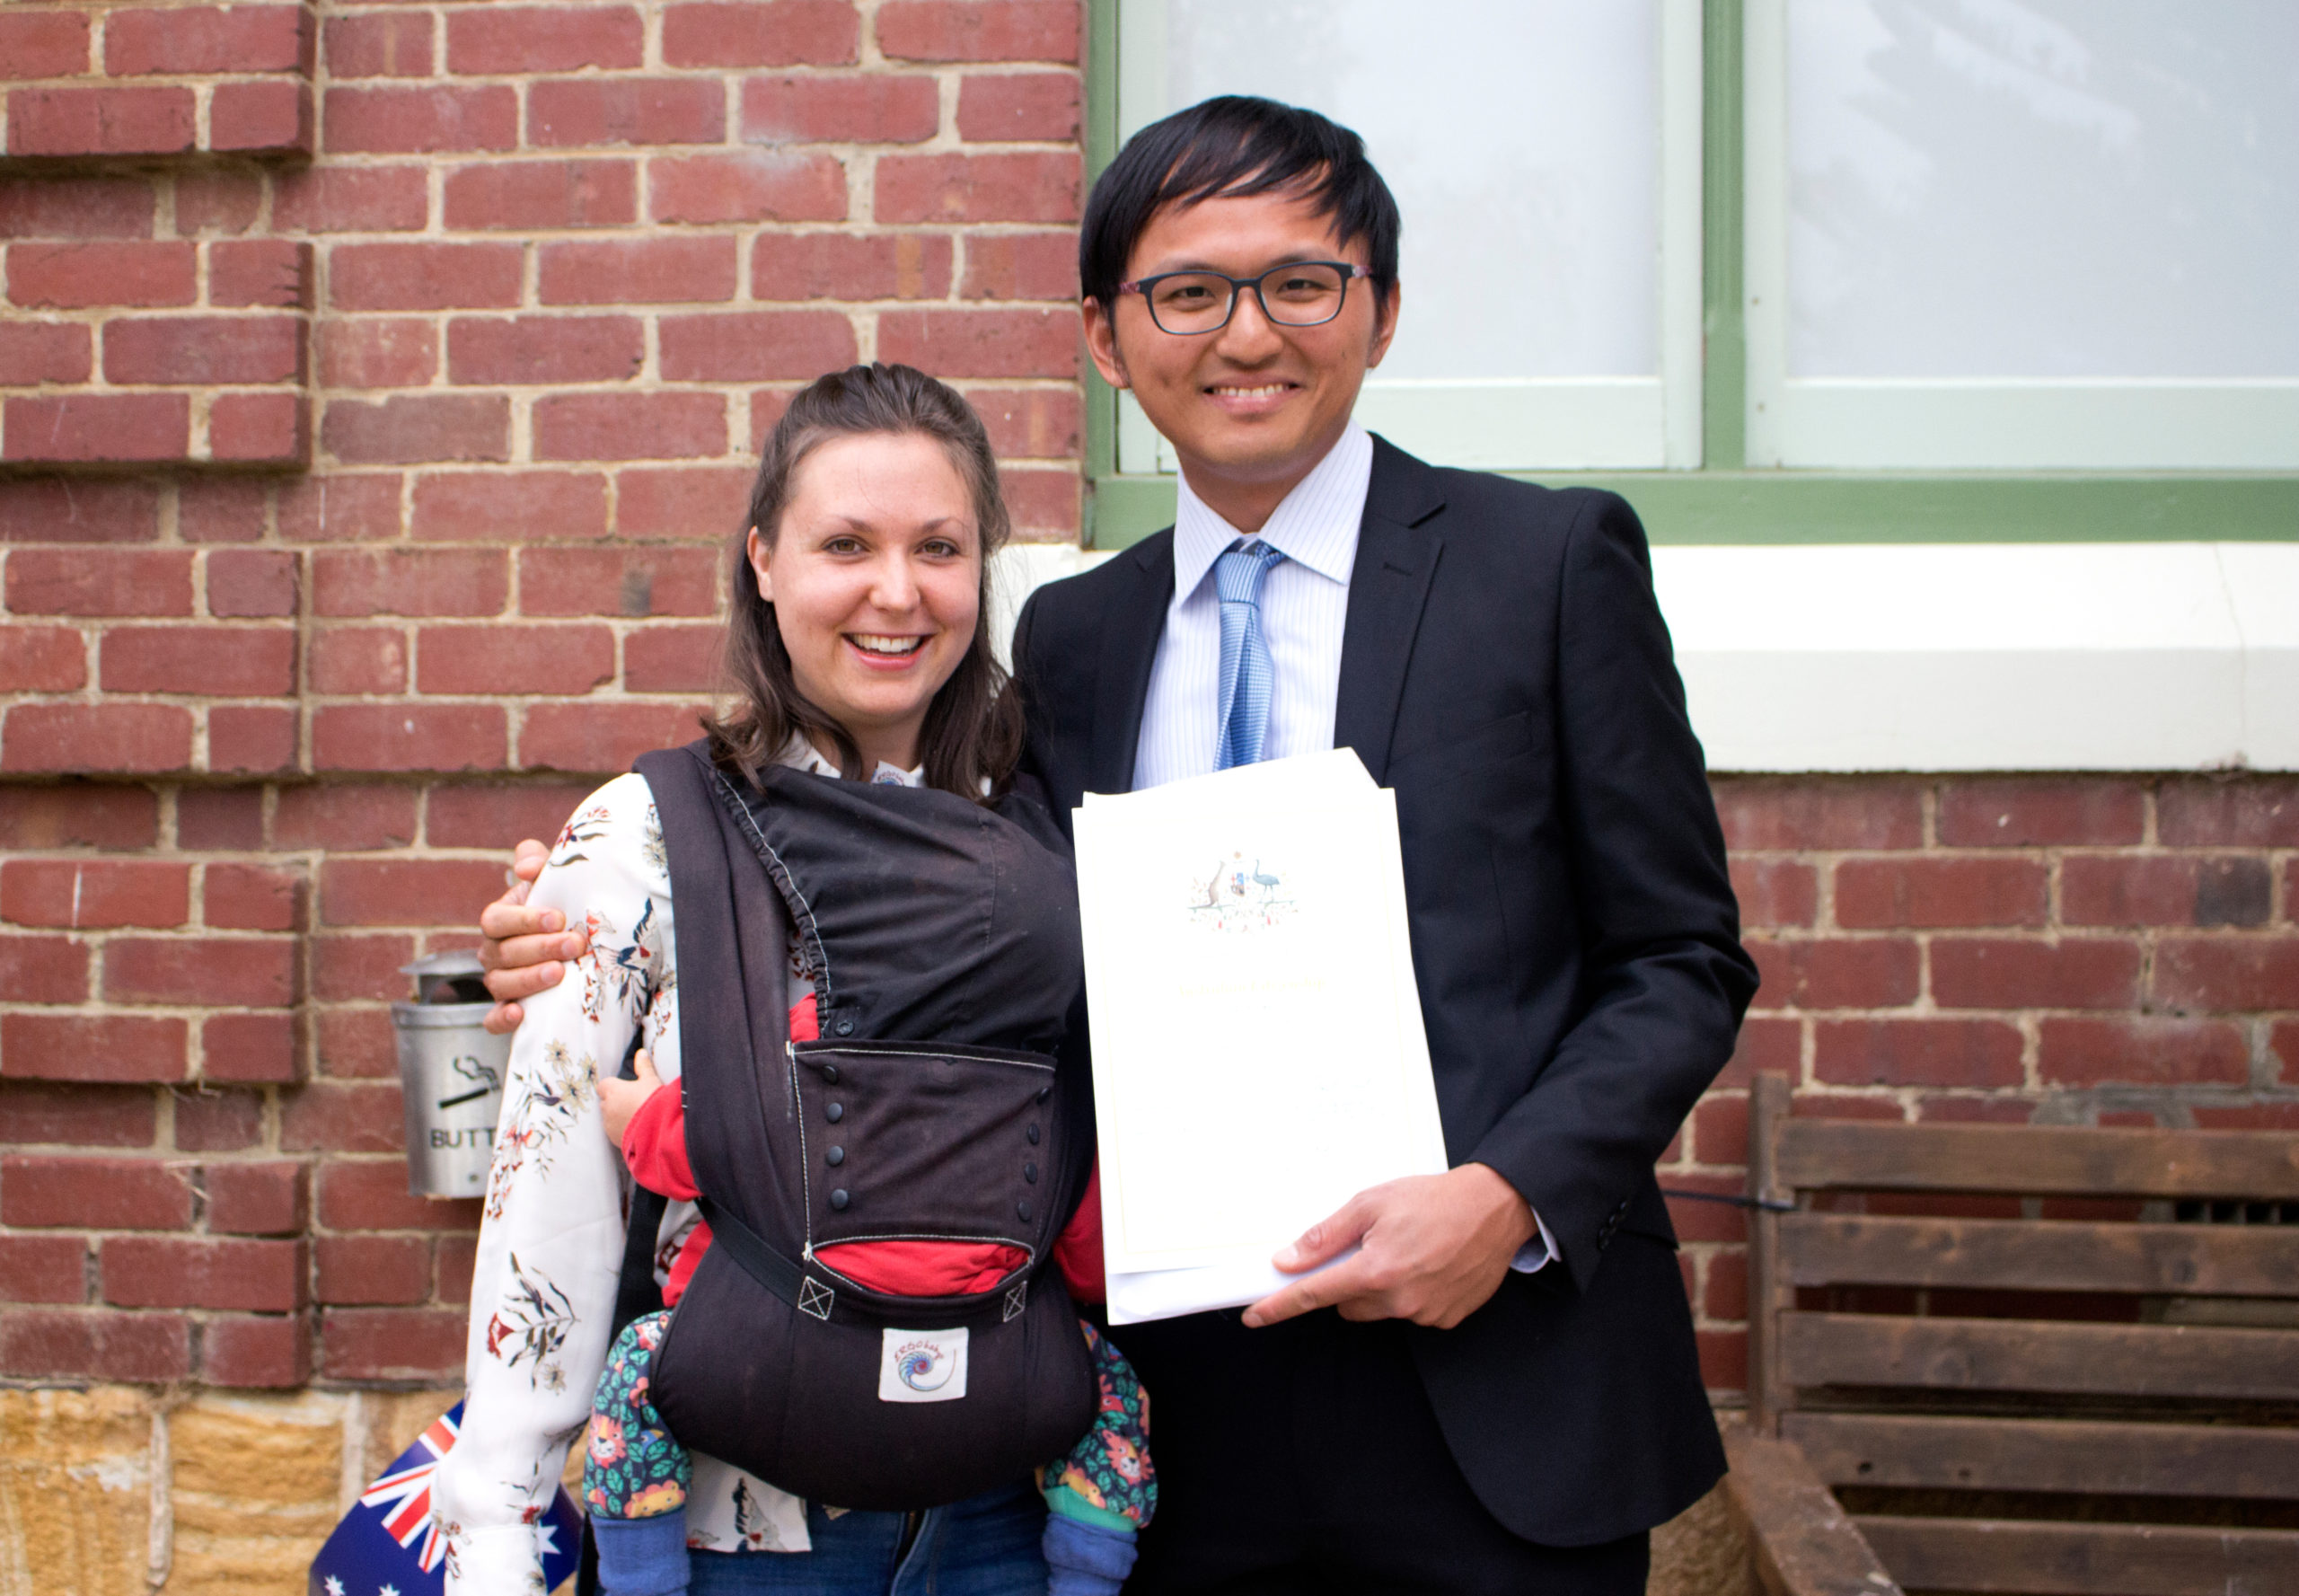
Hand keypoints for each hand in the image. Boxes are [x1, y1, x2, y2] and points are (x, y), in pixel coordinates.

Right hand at [478, 839, 587, 1034]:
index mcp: (500, 920)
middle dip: (540, 948)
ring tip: (559, 974)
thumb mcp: (554, 882)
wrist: (583, 949)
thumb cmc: (566, 909)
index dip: (524, 920)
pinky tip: (520, 1014)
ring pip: (500, 984)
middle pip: (503, 953)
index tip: (558, 918)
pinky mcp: (508, 1011)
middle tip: (574, 945)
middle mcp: (494, 952)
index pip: (496, 920)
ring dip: (528, 980)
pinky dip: (502, 1019)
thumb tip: (525, 866)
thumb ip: (540, 864)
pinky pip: (493, 1020)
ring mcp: (499, 982)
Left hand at [597, 1050, 661, 1152]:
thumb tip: (641, 1053)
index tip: (624, 1088)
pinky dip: (621, 1129)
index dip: (613, 1086)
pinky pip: (614, 1131)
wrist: (660, 1128)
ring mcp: (608, 1124)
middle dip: (615, 1101)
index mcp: (613, 1090)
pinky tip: (636, 1127)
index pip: (603, 1085)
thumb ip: (643, 1066)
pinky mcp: (613, 1138)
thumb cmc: (654, 1102)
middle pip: (606, 1101)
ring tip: (637, 1116)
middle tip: (633, 1102)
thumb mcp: (651, 1080)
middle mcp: (607, 1107)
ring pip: (609, 1117)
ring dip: (618, 1116)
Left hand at [1241, 1163, 1536, 1330]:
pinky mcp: (1447, 1318)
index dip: (1280, 1306)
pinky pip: (1411, 1312)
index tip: (1254, 1316)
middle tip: (1367, 1248)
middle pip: (1347, 1305)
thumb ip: (1327, 1236)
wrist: (1495, 1207)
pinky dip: (1410, 1293)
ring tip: (1406, 1251)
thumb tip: (1289, 1259)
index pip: (1315, 1294)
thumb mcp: (1372, 1203)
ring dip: (1380, 1288)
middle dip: (1347, 1281)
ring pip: (1378, 1309)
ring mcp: (1425, 1313)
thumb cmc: (1433, 1199)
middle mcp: (1400, 1299)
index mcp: (1377, 1269)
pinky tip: (1428, 1265)